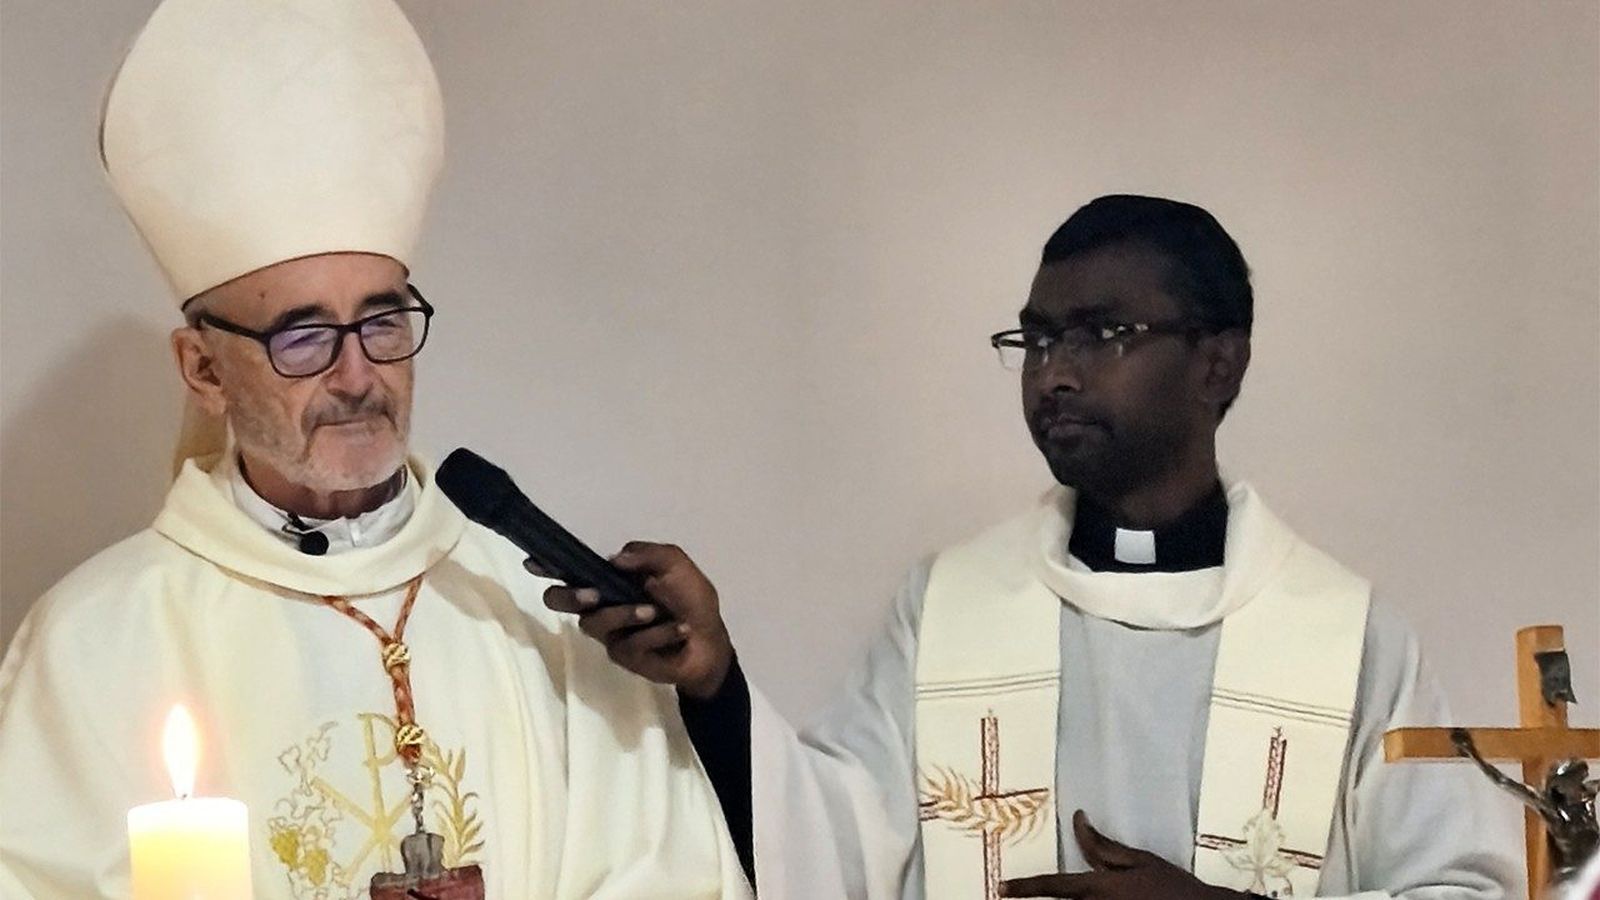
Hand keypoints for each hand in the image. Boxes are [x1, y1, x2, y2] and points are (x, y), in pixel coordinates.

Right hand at [534, 541, 734, 699]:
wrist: (712, 640)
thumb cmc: (691, 598)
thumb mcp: (676, 565)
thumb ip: (647, 555)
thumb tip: (613, 559)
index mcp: (610, 579)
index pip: (572, 569)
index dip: (548, 565)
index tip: (532, 562)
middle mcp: (601, 604)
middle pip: (561, 600)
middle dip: (570, 595)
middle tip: (593, 594)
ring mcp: (609, 632)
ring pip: (595, 622)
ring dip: (626, 614)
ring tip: (655, 611)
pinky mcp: (622, 656)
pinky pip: (628, 643)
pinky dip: (658, 633)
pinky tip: (680, 629)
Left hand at [999, 810, 1244, 898]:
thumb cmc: (1171, 885)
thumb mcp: (1139, 860)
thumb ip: (1104, 847)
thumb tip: (1078, 821)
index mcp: (1101, 888)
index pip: (1055, 885)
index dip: (1026, 887)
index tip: (1002, 888)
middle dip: (1038, 897)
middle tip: (1013, 893)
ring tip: (1055, 894)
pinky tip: (1085, 899)